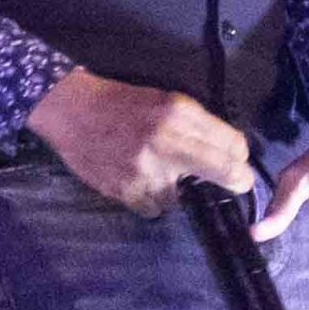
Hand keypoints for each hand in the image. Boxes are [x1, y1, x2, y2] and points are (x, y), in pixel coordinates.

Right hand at [23, 67, 255, 215]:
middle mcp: (167, 142)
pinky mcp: (125, 190)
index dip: (239, 158)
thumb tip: (229, 152)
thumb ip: (197, 125)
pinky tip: (137, 182)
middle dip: (235, 180)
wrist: (69, 110)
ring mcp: (145, 170)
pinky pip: (153, 209)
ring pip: (185, 197)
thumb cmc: (120, 102)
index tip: (234, 163)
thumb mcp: (166, 100)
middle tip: (231, 183)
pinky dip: (148, 199)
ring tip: (157, 175)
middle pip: (227, 173)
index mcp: (179, 114)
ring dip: (174, 190)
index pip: (235, 145)